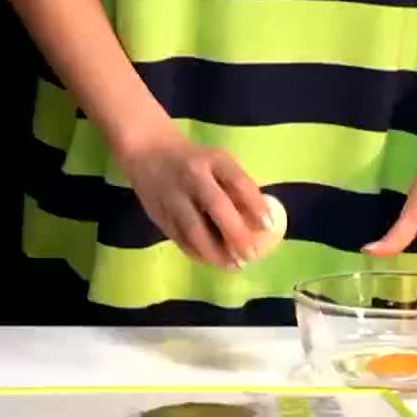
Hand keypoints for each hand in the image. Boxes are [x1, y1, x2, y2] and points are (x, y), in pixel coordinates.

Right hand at [117, 124, 270, 269]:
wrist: (147, 151)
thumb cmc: (194, 160)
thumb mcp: (217, 161)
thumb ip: (235, 187)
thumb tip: (259, 222)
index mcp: (212, 159)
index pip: (238, 181)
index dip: (255, 205)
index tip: (268, 227)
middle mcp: (192, 176)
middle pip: (216, 206)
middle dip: (236, 234)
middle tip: (250, 254)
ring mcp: (172, 195)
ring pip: (194, 229)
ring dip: (215, 252)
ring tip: (232, 265)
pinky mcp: (157, 213)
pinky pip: (179, 238)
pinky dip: (197, 253)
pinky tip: (211, 260)